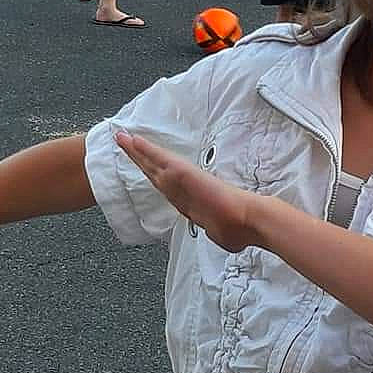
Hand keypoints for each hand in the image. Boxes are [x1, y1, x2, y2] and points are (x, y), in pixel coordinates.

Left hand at [114, 132, 253, 252]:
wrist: (249, 219)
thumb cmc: (241, 226)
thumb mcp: (222, 233)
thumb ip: (215, 230)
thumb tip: (219, 234)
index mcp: (192, 202)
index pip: (168, 187)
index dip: (156, 176)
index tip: (147, 169)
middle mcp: (185, 189)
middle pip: (156, 171)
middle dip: (139, 158)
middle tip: (125, 142)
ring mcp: (184, 180)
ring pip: (153, 163)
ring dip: (137, 151)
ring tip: (122, 138)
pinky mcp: (184, 173)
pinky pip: (160, 159)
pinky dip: (147, 150)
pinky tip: (135, 142)